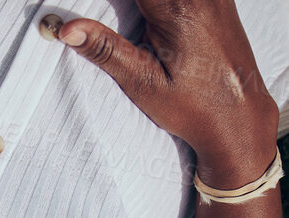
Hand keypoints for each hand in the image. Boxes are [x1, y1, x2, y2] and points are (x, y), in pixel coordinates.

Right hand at [58, 0, 278, 186]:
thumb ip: (105, 50)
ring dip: (138, 6)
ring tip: (134, 30)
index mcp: (177, 9)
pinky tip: (150, 18)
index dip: (107, 0)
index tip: (73, 9)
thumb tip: (68, 29)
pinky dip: (157, 5)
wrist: (240, 116)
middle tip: (117, 33)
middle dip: (122, 4)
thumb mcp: (143, 83)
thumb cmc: (193, 107)